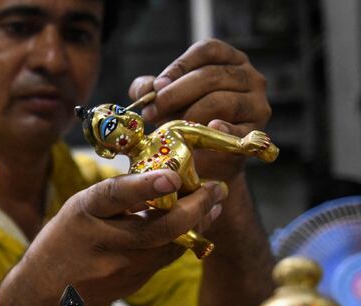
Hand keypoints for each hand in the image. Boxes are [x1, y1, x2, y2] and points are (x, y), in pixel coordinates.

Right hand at [0, 169, 225, 305]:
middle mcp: (104, 243)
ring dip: (197, 224)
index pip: (115, 197)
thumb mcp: (79, 208)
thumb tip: (162, 180)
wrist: (42, 291)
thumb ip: (117, 196)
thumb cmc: (61, 240)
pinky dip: (181, 240)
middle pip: (160, 229)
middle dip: (196, 207)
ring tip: (211, 204)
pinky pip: (164, 259)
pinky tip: (190, 227)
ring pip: (171, 246)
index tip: (172, 176)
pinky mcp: (133, 284)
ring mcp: (121, 269)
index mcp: (84, 214)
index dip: (145, 186)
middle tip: (215, 188)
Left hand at [129, 39, 271, 181]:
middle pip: (211, 76)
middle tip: (151, 112)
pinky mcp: (255, 131)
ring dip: (188, 114)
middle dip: (175, 94)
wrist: (205, 161)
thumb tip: (143, 89)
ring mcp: (256, 103)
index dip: (180, 66)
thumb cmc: (187, 121)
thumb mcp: (168, 100)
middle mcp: (249, 77)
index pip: (207, 51)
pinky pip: (236, 129)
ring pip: (220, 100)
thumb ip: (152, 90)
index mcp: (229, 60)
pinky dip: (219, 129)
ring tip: (169, 128)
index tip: (157, 86)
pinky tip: (207, 129)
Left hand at [240, 131, 277, 161]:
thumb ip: (255, 153)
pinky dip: (263, 134)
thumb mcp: (249, 153)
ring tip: (269, 140)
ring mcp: (252, 134)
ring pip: (260, 136)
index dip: (262, 146)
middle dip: (265, 142)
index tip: (266, 147)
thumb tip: (261, 152)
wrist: (240, 144)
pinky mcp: (252, 132)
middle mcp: (251, 138)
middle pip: (260, 140)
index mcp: (250, 143)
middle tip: (269, 144)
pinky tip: (266, 136)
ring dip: (265, 138)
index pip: (258, 144)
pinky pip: (259, 133)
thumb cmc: (245, 150)